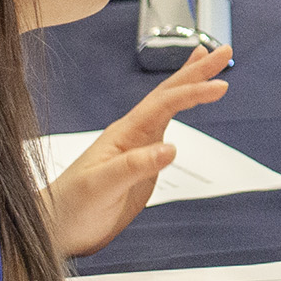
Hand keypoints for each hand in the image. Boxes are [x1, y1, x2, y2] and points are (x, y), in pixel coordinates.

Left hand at [45, 43, 231, 257]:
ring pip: (167, 105)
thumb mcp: (101, 186)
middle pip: (168, 93)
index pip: (165, 103)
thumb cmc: (71, 207)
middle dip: (196, 71)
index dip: (193, 92)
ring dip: (188, 84)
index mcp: (124, 134)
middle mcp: (132, 134)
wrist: (58, 228)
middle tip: (222, 51)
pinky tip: (186, 103)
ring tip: (205, 63)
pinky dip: (180, 109)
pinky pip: (166, 126)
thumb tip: (171, 148)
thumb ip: (134, 166)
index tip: (220, 87)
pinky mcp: (143, 163)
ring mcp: (138, 147)